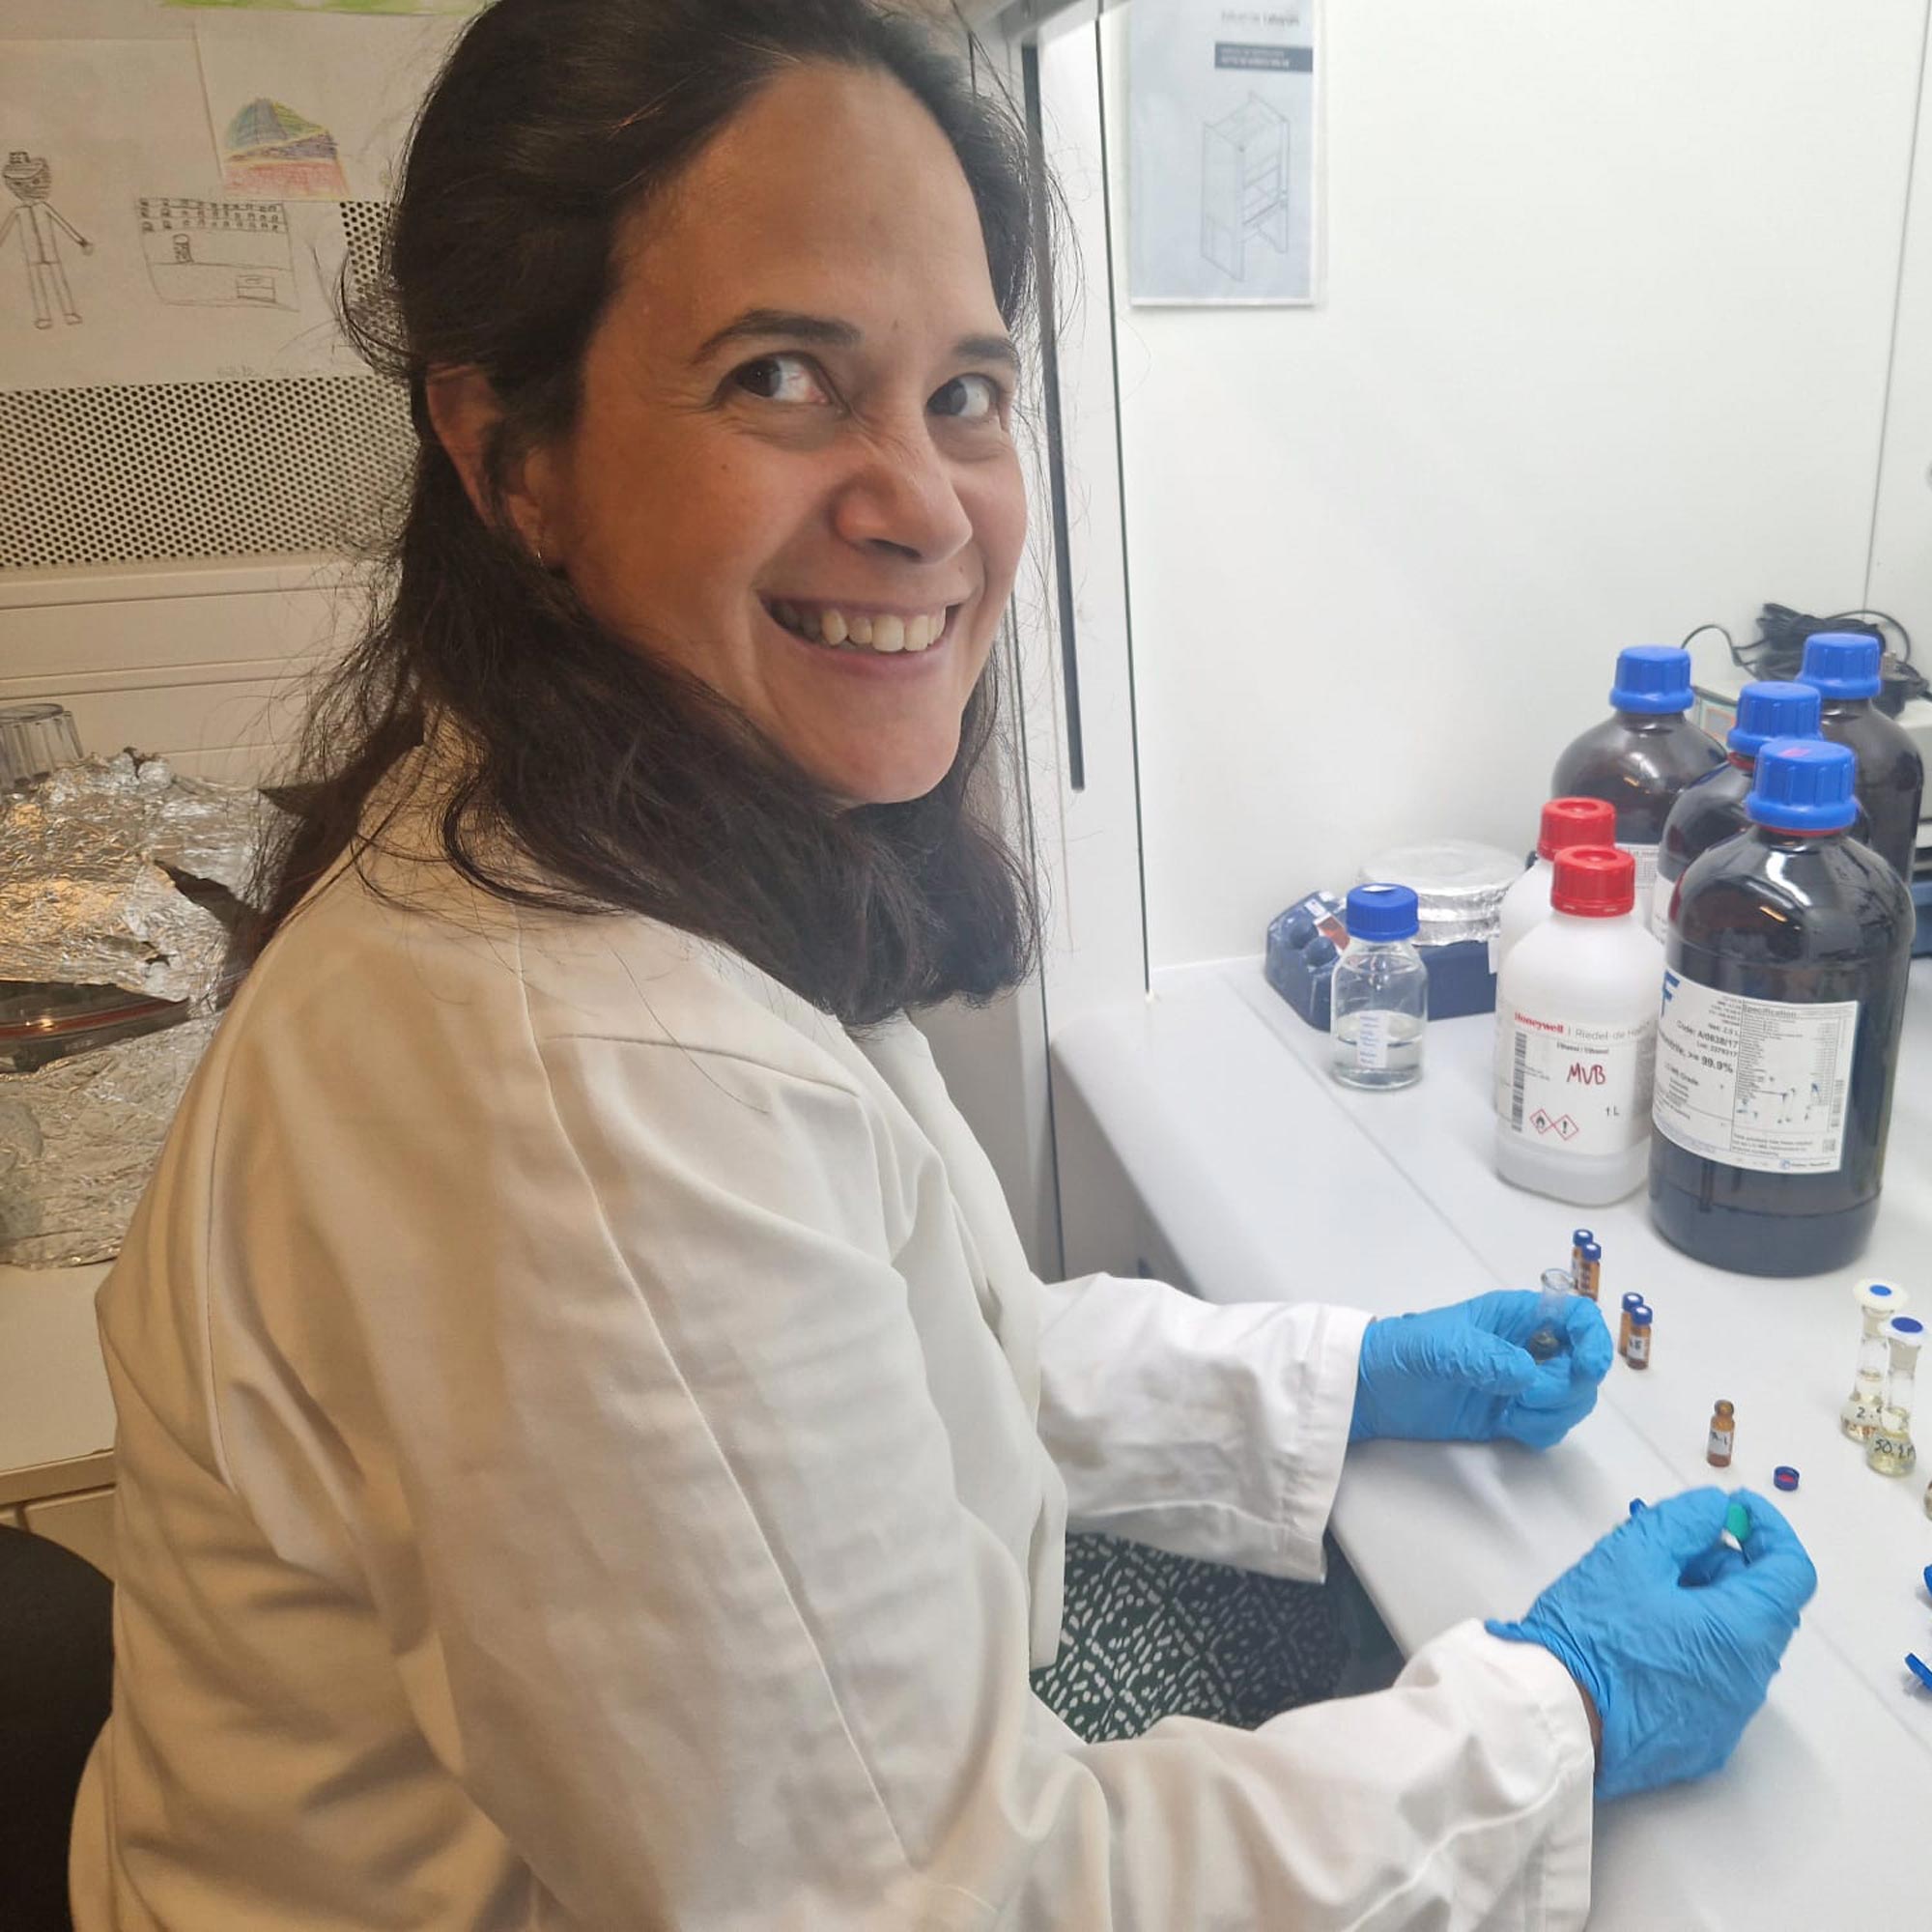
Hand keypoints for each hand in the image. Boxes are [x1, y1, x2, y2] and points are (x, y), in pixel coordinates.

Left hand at [1349, 1290, 1612, 1445]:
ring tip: (1511, 1414)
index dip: (1594, 1340)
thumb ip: (1483, 1357)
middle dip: (1567, 1388)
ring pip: (1572, 1400)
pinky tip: (1507, 1427)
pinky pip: (1551, 1426)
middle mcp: (1527, 1347)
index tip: (1587, 1368)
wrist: (1372, 1391)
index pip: (1578, 1318)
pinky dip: (1540, 1431)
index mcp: (1515, 1316)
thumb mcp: (1439, 1345)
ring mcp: (1522, 1384)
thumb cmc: (1403, 1350)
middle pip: (1583, 1367)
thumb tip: (1527, 1376)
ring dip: (1554, 1413)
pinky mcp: (1512, 1416)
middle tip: (1527, 1399)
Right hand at [1486, 1487, 1816, 1799]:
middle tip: (1666, 1553)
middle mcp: (1751, 1681)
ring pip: (1736, 1646)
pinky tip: (1642, 1645)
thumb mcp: (1631, 1555)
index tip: (1733, 1510)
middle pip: (1762, 1608)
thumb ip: (1684, 1522)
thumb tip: (1718, 1509)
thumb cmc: (1592, 1632)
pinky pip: (1715, 1684)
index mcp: (1742, 1632)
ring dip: (1707, 1610)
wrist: (1553, 1719)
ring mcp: (1729, 1720)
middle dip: (1724, 1568)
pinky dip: (1694, 1652)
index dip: (1769, 1530)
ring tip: (1644, 1598)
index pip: (1792, 1572)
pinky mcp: (1703, 1744)